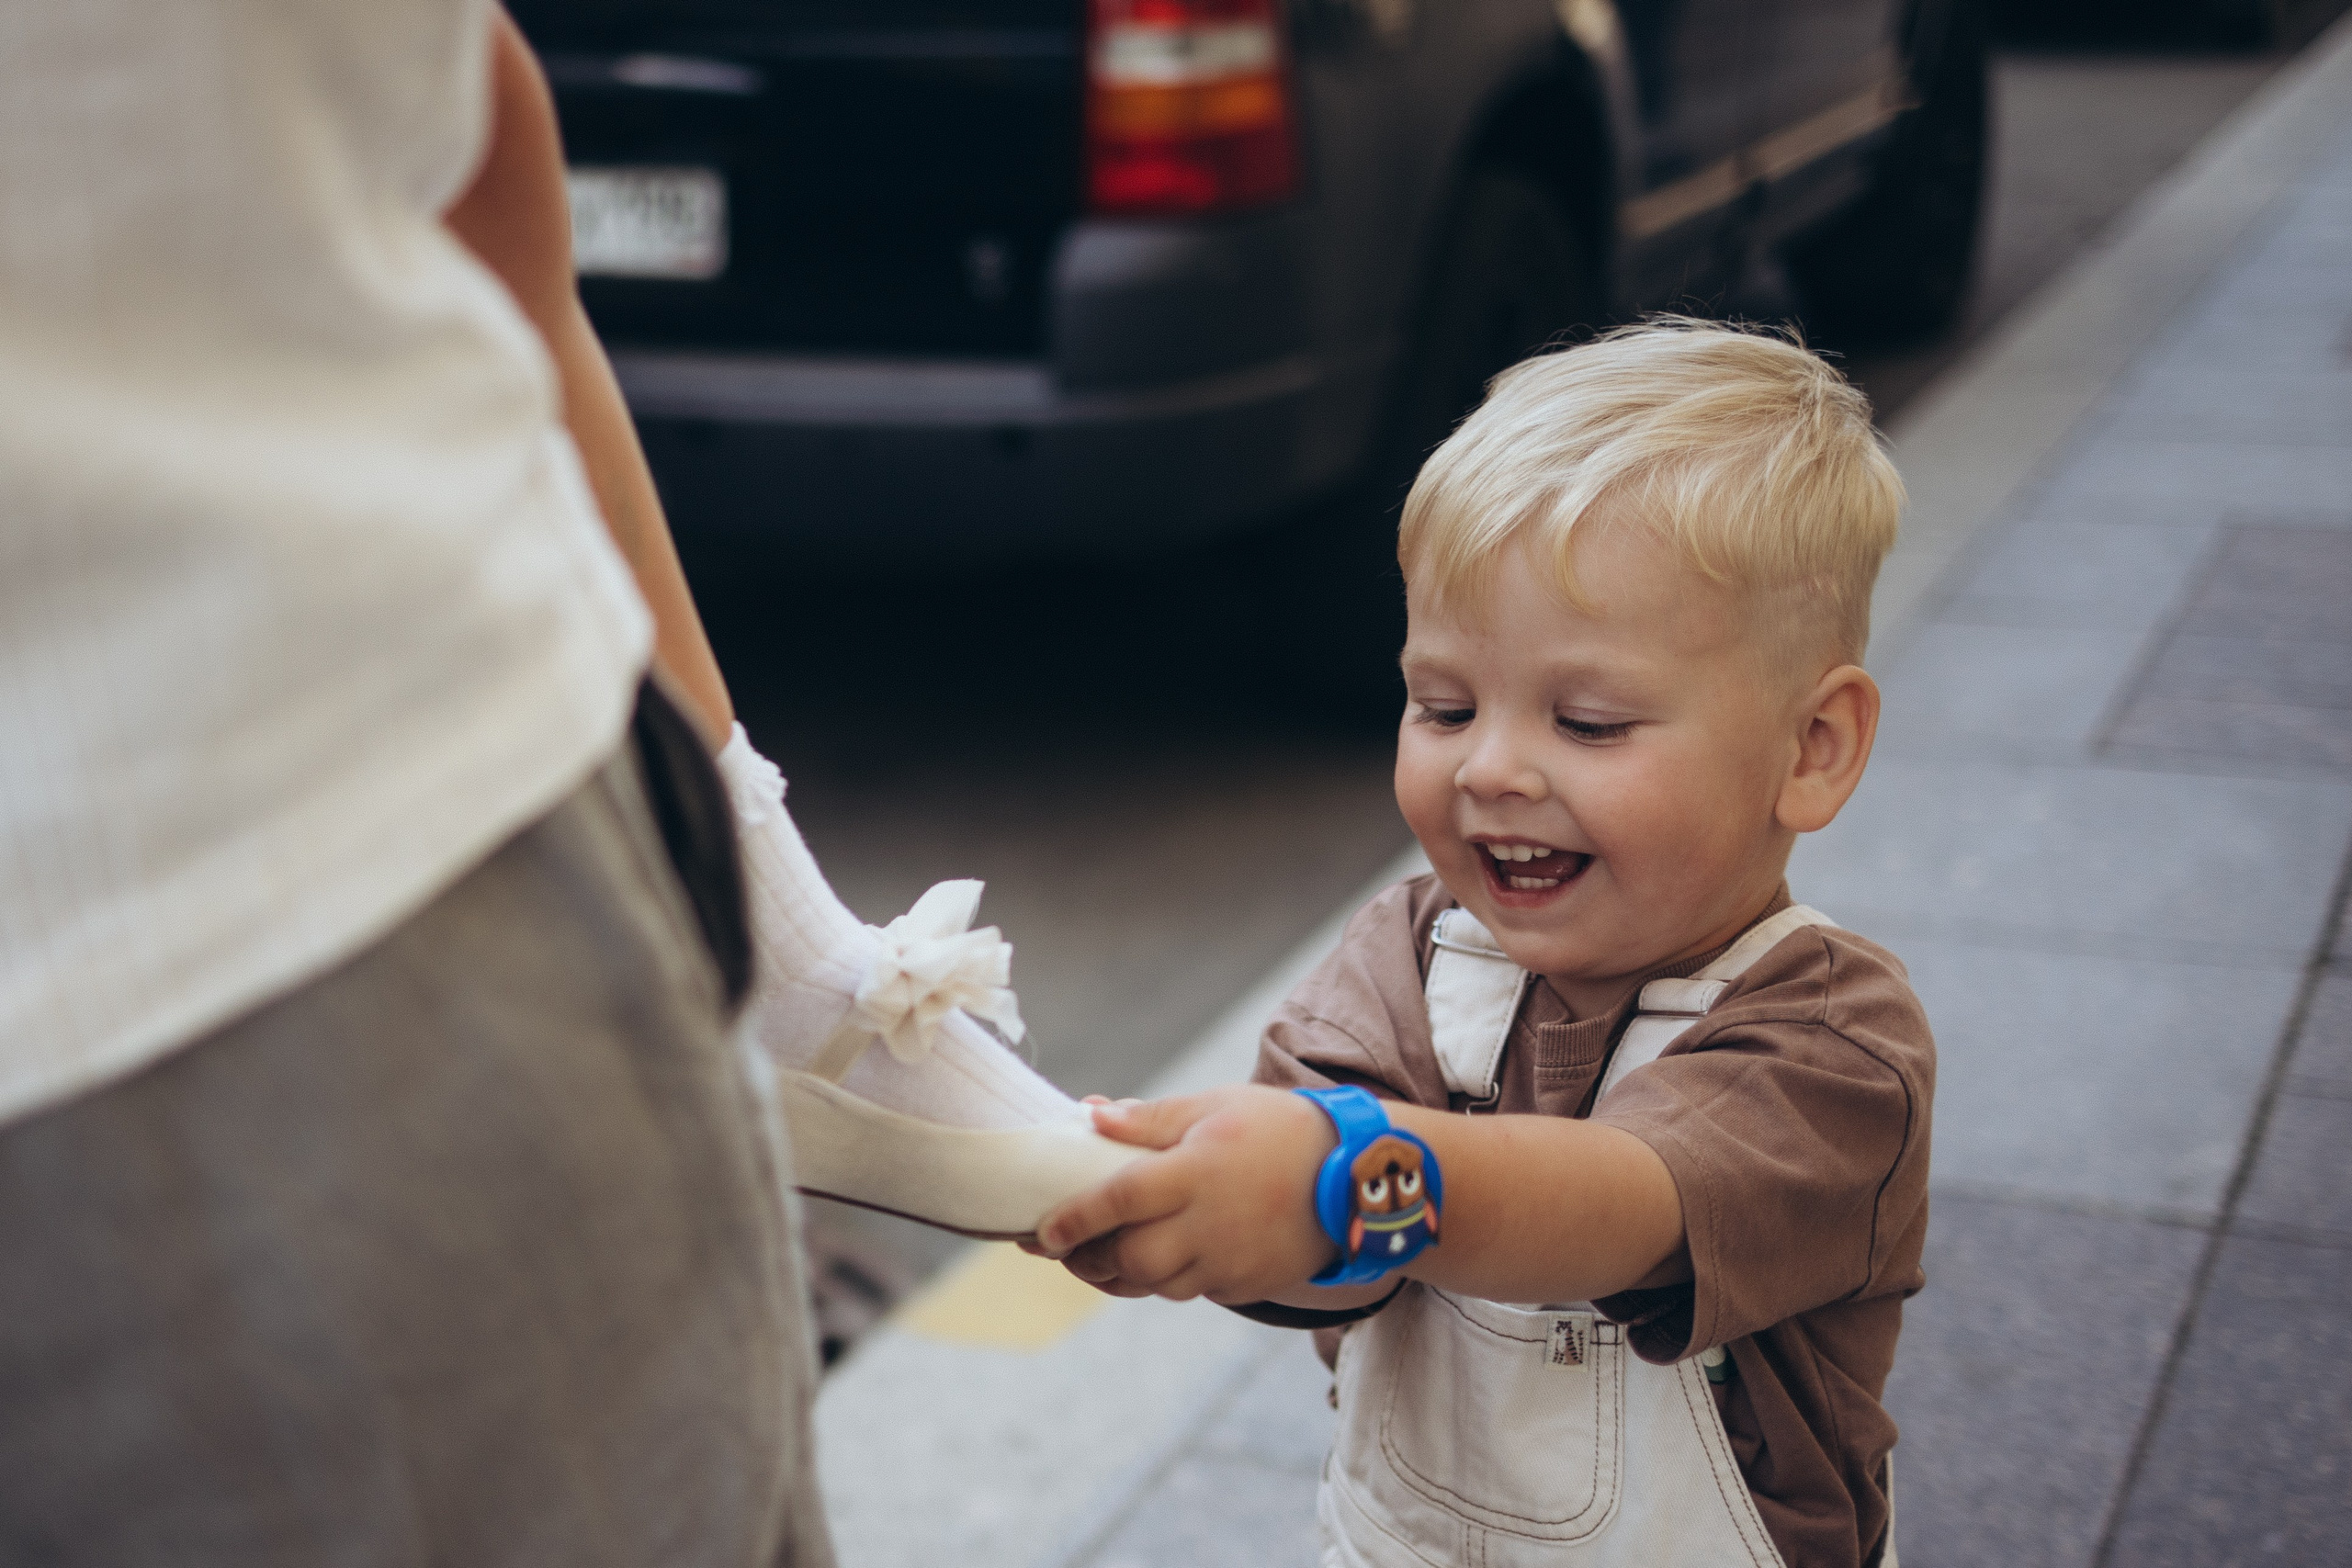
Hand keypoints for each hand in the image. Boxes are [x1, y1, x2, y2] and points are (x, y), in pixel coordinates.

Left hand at [1031, 1085, 1339, 1304]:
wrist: (1356, 1176)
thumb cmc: (1279, 1129)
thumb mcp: (1215, 1105)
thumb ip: (1151, 1118)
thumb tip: (1092, 1115)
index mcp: (1195, 1170)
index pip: (1119, 1199)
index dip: (1073, 1218)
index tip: (1041, 1230)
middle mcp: (1208, 1222)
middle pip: (1130, 1257)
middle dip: (1088, 1258)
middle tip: (1064, 1247)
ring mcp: (1229, 1259)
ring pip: (1155, 1284)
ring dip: (1119, 1275)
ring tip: (1098, 1258)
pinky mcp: (1246, 1284)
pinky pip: (1190, 1291)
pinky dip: (1162, 1281)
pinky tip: (1153, 1261)